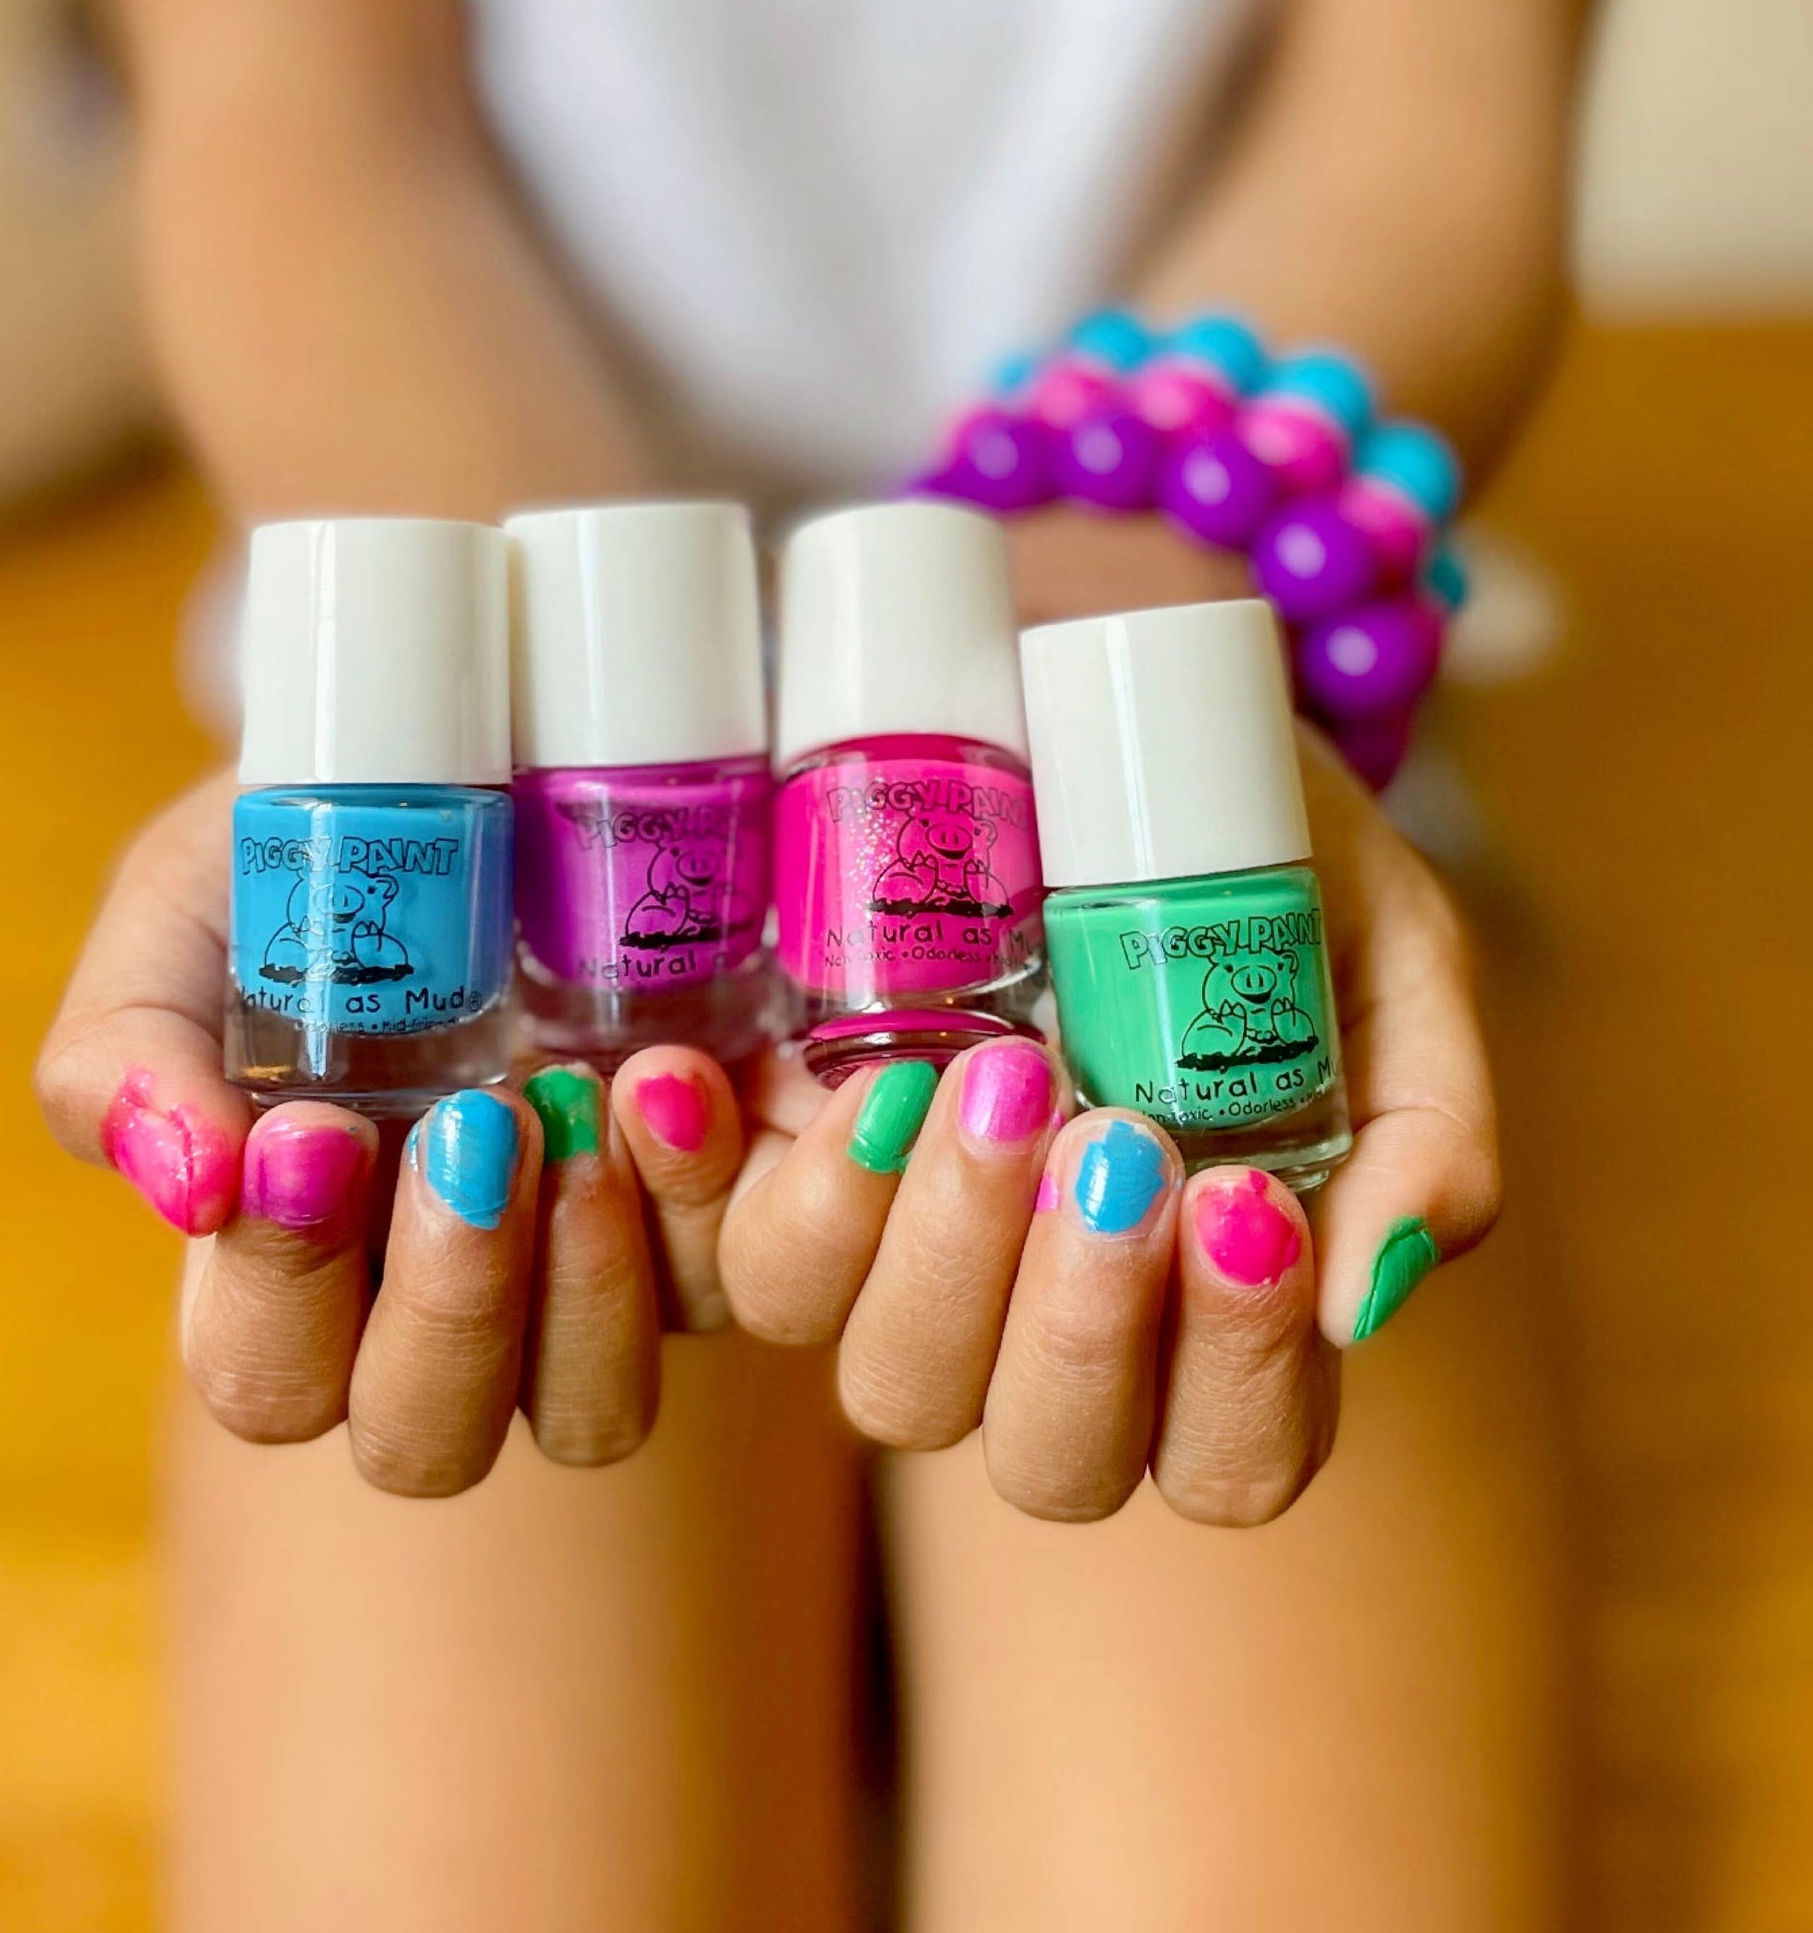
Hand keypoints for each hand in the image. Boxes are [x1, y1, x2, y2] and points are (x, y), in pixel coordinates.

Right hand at [36, 774, 745, 1494]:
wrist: (483, 764)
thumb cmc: (308, 862)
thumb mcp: (186, 913)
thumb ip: (129, 1048)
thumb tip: (186, 1185)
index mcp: (291, 1264)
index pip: (267, 1379)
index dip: (284, 1293)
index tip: (316, 1126)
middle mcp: (437, 1305)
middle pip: (429, 1439)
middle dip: (452, 1304)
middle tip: (475, 1127)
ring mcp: (583, 1279)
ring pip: (594, 1413)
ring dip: (593, 1281)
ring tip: (589, 1098)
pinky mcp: (709, 1221)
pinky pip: (738, 1291)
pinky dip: (715, 1198)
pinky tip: (687, 1076)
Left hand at [715, 733, 1499, 1525]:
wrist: (1083, 679)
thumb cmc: (1254, 835)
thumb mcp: (1384, 948)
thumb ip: (1423, 1121)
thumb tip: (1360, 1298)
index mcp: (1215, 1298)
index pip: (1234, 1456)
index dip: (1237, 1376)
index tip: (1236, 1195)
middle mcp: (1052, 1312)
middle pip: (1051, 1459)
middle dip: (1080, 1322)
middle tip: (1110, 1136)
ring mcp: (906, 1256)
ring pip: (886, 1382)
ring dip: (936, 1252)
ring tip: (984, 1068)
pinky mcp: (782, 1169)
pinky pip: (728, 1261)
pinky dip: (719, 1191)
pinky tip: (716, 1081)